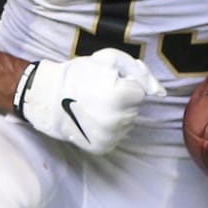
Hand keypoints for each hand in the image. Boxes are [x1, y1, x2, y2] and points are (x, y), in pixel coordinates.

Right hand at [16, 48, 164, 153]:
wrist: (47, 97)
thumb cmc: (79, 75)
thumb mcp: (110, 59)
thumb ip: (139, 72)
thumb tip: (160, 92)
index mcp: (122, 96)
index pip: (140, 92)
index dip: (124, 85)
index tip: (107, 83)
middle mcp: (119, 120)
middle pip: (134, 109)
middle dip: (122, 100)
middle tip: (98, 94)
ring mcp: (110, 136)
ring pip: (126, 123)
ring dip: (116, 114)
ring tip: (93, 106)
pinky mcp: (102, 147)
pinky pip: (116, 136)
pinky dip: (107, 128)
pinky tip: (92, 119)